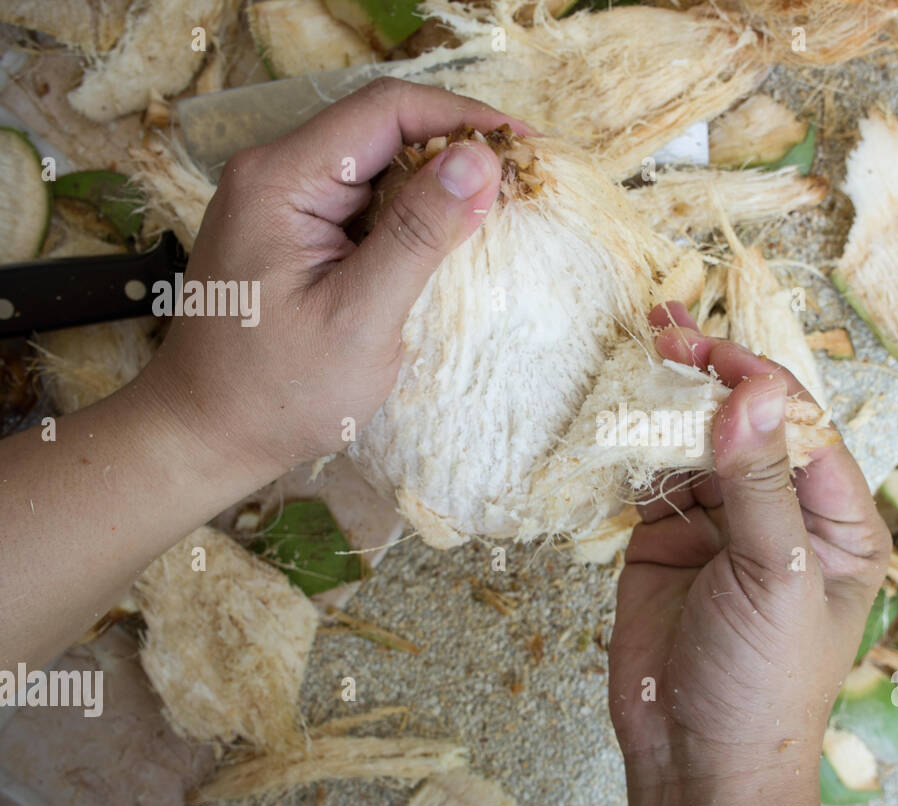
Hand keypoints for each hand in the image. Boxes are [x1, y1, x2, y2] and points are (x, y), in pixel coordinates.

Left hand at [139, 78, 529, 480]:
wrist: (205, 435)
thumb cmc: (277, 391)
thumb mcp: (359, 318)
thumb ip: (419, 235)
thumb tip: (481, 159)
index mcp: (280, 180)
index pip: (386, 110)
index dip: (462, 118)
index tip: (525, 147)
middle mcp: (274, 173)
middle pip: (382, 129)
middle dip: (456, 148)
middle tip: (523, 184)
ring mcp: (280, 202)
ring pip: (377, 164)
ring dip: (437, 183)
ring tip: (496, 211)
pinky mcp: (292, 232)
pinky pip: (363, 201)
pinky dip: (411, 213)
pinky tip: (445, 240)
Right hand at [608, 303, 890, 805]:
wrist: (697, 762)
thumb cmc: (764, 685)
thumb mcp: (774, 578)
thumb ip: (758, 483)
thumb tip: (752, 390)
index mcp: (838, 521)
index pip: (803, 428)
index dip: (761, 383)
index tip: (711, 355)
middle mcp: (783, 513)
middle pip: (749, 424)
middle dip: (711, 377)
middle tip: (667, 328)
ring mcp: (722, 524)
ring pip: (696, 444)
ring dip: (667, 402)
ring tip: (637, 351)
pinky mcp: (667, 541)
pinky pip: (651, 478)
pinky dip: (633, 446)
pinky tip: (616, 411)